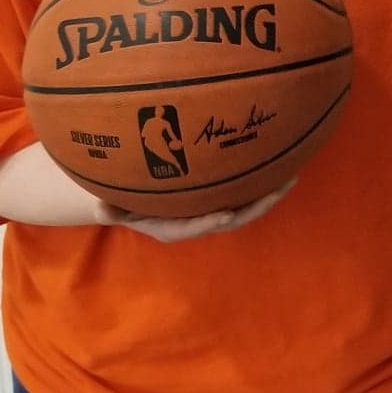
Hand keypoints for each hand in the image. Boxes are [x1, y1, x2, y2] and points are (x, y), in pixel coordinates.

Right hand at [94, 177, 294, 242]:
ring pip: (244, 206)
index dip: (210, 222)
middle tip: (280, 189)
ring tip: (291, 176)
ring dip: (267, 194)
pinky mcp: (220, 197)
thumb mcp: (112, 205)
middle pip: (233, 217)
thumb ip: (109, 208)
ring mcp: (212, 210)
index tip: (225, 214)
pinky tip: (280, 164)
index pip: (196, 226)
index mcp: (175, 227)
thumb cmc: (123, 201)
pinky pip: (243, 192)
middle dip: (257, 205)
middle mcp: (199, 220)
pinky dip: (261, 183)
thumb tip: (100, 207)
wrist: (134, 201)